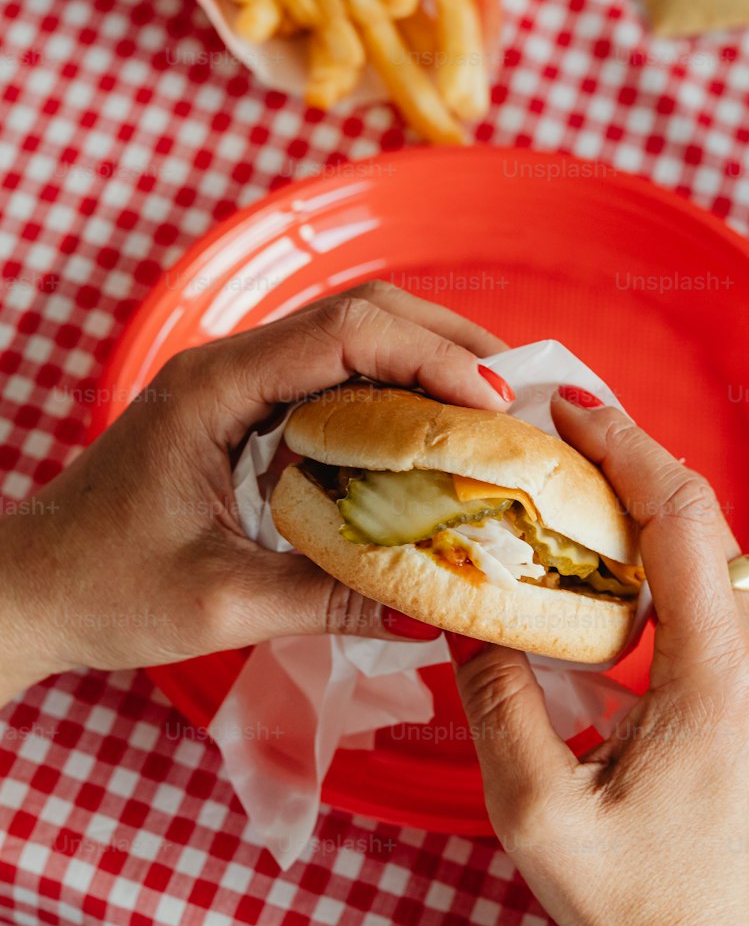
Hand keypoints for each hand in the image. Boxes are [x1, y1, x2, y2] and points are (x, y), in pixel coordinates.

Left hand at [0, 282, 510, 700]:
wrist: (28, 590)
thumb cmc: (101, 590)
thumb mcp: (222, 606)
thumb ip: (328, 601)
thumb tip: (433, 610)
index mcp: (216, 389)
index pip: (347, 334)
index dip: (432, 358)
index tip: (494, 408)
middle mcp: (230, 367)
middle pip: (363, 315)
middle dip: (450, 346)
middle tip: (521, 400)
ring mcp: (237, 385)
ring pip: (354, 341)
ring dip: (429, 366)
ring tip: (498, 415)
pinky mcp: (244, 414)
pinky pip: (335, 383)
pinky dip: (395, 399)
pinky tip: (435, 441)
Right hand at [449, 390, 748, 925]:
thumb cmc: (628, 897)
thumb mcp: (535, 806)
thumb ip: (495, 701)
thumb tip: (460, 615)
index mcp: (715, 675)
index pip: (681, 518)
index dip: (625, 449)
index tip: (567, 409)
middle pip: (700, 517)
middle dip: (626, 461)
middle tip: (549, 431)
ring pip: (707, 548)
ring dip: (640, 504)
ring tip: (563, 481)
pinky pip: (708, 588)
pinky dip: (655, 552)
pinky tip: (598, 556)